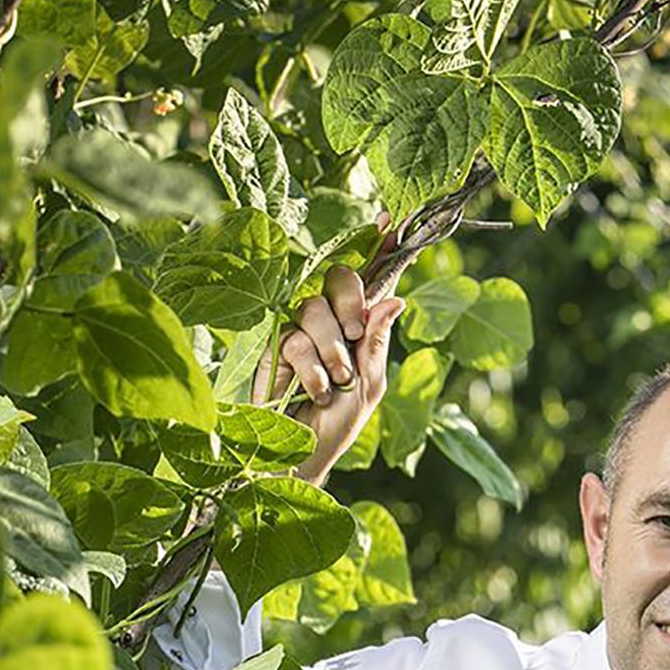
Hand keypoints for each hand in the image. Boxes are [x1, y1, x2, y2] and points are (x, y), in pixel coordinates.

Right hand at [252, 241, 407, 485]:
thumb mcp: (371, 383)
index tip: (394, 217)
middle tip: (354, 334)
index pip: (370, 278)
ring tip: (336, 382)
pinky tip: (315, 391)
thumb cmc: (340, 422)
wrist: (305, 452)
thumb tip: (396, 298)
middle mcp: (329, 319)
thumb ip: (378, 341)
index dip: (380, 247)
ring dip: (332, 352)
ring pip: (316, 310)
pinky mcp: (273, 345)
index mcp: (360, 325)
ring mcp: (299, 329)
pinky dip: (311, 369)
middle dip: (351, 303)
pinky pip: (294, 339)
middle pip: (341, 278)